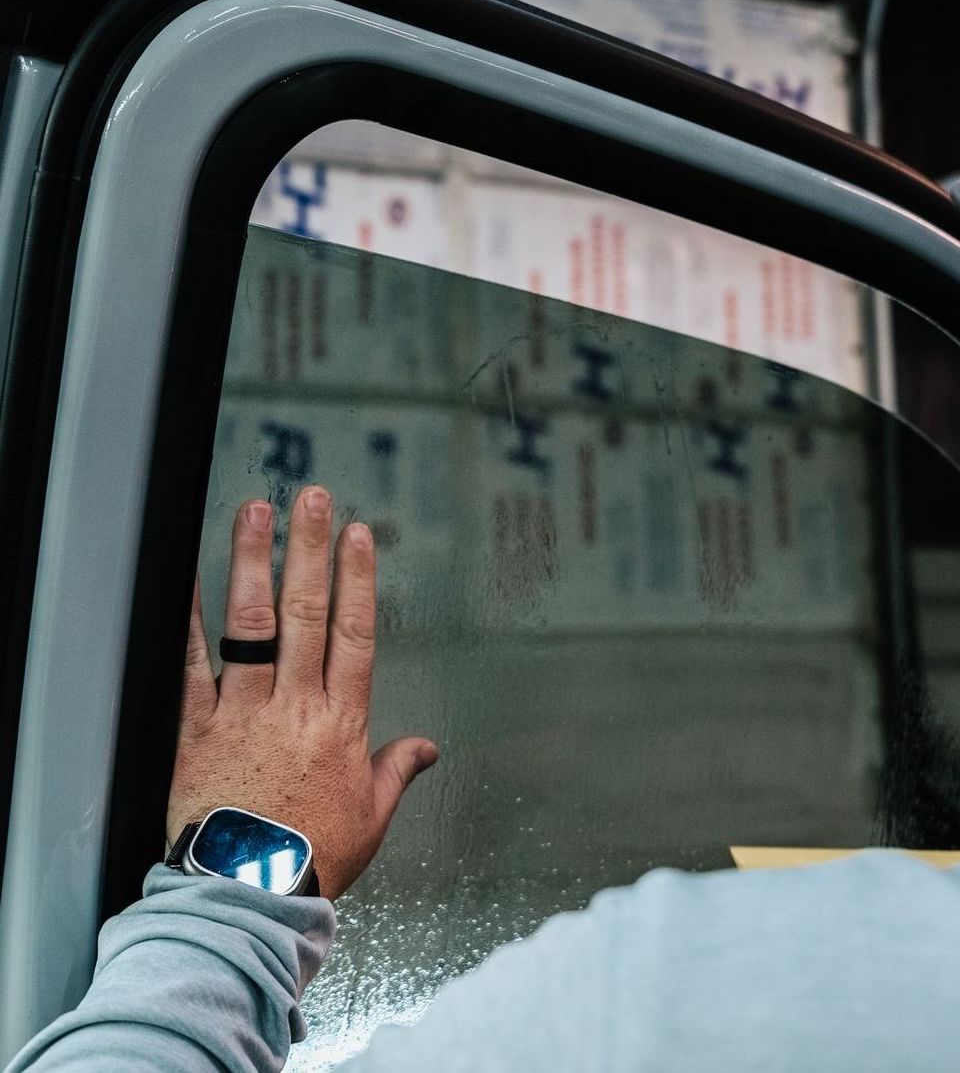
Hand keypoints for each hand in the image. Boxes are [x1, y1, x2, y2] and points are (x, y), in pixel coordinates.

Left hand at [166, 485, 438, 898]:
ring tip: (256, 513)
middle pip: (306, 613)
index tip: (357, 535)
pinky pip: (190, 668)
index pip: (356, 633)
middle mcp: (295, 705)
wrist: (251, 896)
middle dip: (310, 550)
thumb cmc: (314, 856)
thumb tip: (427, 748)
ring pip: (251, 626)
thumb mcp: (372, 816)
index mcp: (341, 723)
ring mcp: (244, 712)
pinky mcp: (197, 730)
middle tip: (311, 498)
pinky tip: (188, 578)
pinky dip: (188, 621)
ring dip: (254, 563)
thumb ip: (397, 771)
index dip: (358, 579)